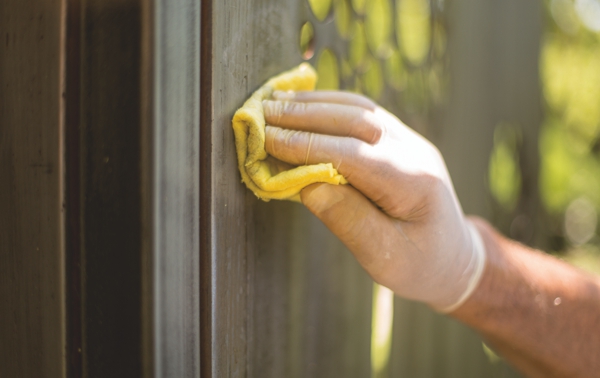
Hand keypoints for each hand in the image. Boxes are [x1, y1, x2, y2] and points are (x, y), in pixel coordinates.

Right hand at [262, 90, 485, 311]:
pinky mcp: (401, 140)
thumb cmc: (418, 266)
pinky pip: (364, 113)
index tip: (267, 140)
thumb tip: (305, 184)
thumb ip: (347, 220)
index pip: (352, 154)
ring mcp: (411, 142)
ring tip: (276, 100)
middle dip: (305, 115)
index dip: (307, 145)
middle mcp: (415, 153)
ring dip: (316, 103)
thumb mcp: (384, 258)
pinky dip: (331, 106)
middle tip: (263, 112)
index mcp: (414, 184)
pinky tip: (305, 105)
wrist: (454, 258)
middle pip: (356, 121)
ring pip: (360, 109)